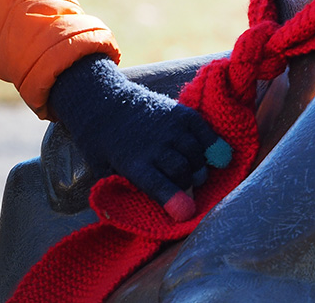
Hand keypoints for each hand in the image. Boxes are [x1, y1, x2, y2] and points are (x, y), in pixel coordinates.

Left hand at [48, 55, 229, 220]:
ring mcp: (169, 126)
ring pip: (196, 154)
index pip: (158, 185)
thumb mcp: (101, 170)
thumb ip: (121, 190)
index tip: (186, 214)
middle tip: (183, 189)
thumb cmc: (101, 143)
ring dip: (198, 169)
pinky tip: (212, 156)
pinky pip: (205, 132)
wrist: (101, 101)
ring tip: (193, 174)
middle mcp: (154, 143)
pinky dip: (213, 146)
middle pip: (183, 171)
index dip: (175, 201)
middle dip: (186, 186)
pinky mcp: (180, 113)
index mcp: (132, 162)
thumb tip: (139, 214)